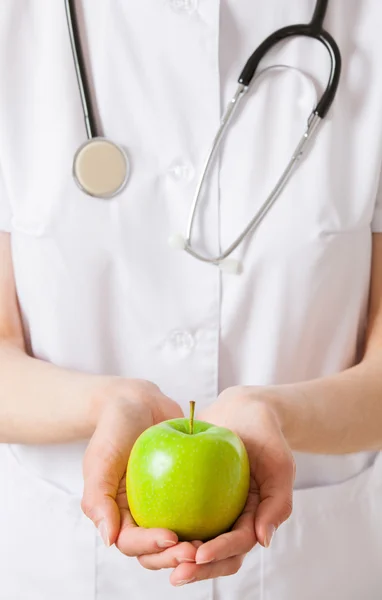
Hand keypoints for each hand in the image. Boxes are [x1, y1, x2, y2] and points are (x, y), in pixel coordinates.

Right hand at [81, 379, 197, 564]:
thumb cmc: (114, 430)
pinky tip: (229, 521)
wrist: (138, 403)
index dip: (151, 546)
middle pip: (159, 550)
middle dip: (176, 557)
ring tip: (213, 544)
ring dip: (196, 547)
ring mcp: (167, 506)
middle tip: (196, 550)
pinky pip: (202, 511)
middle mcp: (144, 516)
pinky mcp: (188, 493)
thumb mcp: (100, 460)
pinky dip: (213, 521)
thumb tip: (108, 541)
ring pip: (183, 538)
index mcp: (120, 516)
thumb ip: (98, 499)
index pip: (133, 543)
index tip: (171, 537)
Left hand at [166, 387, 294, 585]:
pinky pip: (174, 514)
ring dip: (176, 556)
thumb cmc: (266, 435)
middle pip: (213, 555)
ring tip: (157, 557)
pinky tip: (145, 529)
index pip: (236, 544)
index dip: (219, 553)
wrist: (242, 409)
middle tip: (176, 572)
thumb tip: (263, 540)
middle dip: (196, 569)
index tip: (199, 555)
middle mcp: (229, 520)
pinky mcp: (189, 496)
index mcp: (252, 519)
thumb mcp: (280, 465)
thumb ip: (278, 502)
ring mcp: (209, 510)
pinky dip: (162, 526)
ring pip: (191, 542)